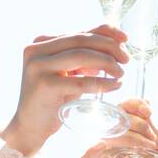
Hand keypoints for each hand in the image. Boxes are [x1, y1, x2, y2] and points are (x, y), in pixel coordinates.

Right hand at [0, 24, 129, 156]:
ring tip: (121, 73)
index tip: (125, 38)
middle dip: (109, 47)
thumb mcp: (68, 72)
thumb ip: (85, 56)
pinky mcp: (44, 85)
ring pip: (81, 56)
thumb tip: (116, 44)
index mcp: (41, 42)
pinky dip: (101, 82)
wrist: (30, 126)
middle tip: (126, 59)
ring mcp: (38, 66)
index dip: (105, 32)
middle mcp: (36, 50)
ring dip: (107, 63)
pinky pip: (80, 81)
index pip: (79, 32)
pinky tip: (115, 85)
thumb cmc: (53, 98)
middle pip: (81, 40)